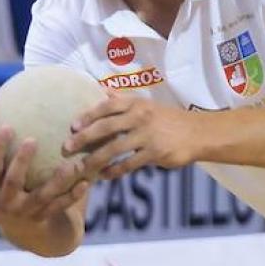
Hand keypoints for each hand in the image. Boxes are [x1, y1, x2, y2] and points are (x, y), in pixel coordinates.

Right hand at [0, 113, 90, 224]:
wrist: (17, 227)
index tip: (7, 126)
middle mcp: (4, 201)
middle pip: (13, 181)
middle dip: (21, 161)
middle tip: (32, 139)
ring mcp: (24, 211)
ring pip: (42, 196)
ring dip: (58, 181)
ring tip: (72, 165)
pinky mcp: (42, 218)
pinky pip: (59, 206)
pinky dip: (72, 196)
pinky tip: (85, 182)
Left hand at [63, 92, 197, 180]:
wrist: (197, 133)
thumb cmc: (168, 119)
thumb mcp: (147, 104)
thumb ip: (123, 99)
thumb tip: (102, 89)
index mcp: (136, 103)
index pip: (107, 106)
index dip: (88, 115)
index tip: (72, 126)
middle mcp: (140, 117)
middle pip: (105, 127)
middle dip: (84, 138)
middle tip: (67, 147)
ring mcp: (147, 135)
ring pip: (114, 148)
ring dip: (95, 159)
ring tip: (82, 168)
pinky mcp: (154, 153)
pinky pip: (128, 164)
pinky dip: (115, 171)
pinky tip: (105, 176)